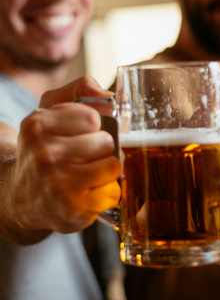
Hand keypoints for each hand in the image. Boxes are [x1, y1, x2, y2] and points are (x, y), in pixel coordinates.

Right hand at [10, 76, 120, 236]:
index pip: (94, 118)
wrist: (24, 196)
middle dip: (101, 149)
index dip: (94, 127)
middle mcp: (45, 154)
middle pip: (107, 142)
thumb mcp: (52, 111)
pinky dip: (107, 192)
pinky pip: (114, 192)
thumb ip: (80, 90)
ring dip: (107, 170)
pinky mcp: (73, 209)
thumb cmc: (46, 148)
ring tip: (88, 174)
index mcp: (38, 125)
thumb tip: (108, 94)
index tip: (80, 135)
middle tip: (84, 157)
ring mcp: (58, 184)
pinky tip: (88, 192)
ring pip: (113, 166)